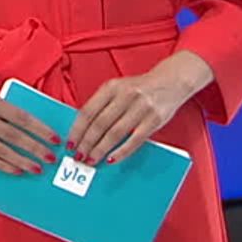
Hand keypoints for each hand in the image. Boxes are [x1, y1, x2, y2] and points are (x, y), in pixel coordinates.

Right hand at [0, 74, 57, 174]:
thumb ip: (11, 110)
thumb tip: (37, 127)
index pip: (21, 118)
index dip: (39, 129)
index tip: (54, 138)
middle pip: (13, 136)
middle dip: (34, 148)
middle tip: (50, 157)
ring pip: (1, 150)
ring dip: (21, 161)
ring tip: (37, 168)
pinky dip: (2, 165)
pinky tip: (16, 170)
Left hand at [68, 68, 192, 164]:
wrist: (171, 81)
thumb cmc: (139, 88)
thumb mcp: (117, 89)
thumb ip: (102, 105)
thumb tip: (82, 130)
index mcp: (111, 87)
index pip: (88, 111)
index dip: (77, 130)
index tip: (69, 143)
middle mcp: (125, 95)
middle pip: (99, 124)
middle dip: (86, 143)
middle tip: (78, 156)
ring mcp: (141, 108)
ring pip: (115, 133)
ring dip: (100, 150)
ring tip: (91, 160)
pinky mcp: (154, 120)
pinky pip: (135, 140)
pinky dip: (122, 151)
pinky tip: (111, 159)